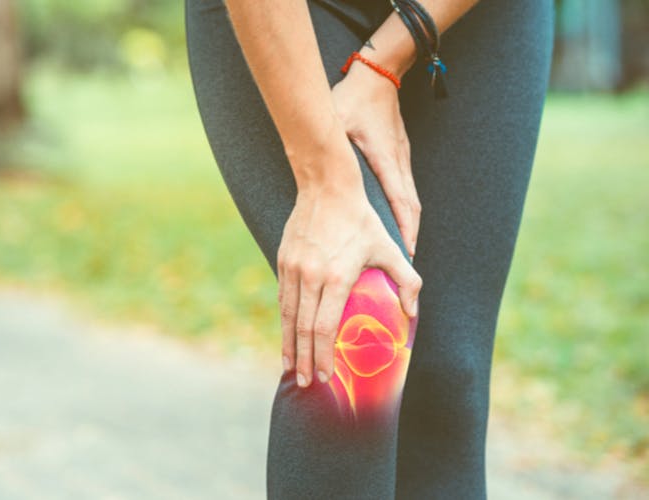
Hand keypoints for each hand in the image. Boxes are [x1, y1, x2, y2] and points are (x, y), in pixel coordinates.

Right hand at [277, 157, 421, 387]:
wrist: (326, 186)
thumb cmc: (361, 219)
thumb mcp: (389, 247)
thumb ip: (406, 280)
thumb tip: (413, 313)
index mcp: (335, 277)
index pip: (323, 327)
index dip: (322, 355)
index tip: (325, 375)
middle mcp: (310, 275)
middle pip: (302, 328)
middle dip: (303, 360)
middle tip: (305, 383)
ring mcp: (293, 268)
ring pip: (287, 315)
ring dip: (288, 344)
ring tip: (290, 367)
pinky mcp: (283, 260)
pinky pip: (282, 298)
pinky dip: (283, 321)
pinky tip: (286, 335)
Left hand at [331, 58, 420, 258]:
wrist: (378, 75)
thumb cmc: (354, 98)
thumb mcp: (338, 121)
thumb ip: (329, 142)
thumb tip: (311, 158)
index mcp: (385, 158)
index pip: (400, 201)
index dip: (405, 228)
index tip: (407, 252)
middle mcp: (398, 162)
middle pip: (411, 207)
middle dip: (409, 235)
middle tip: (406, 262)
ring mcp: (402, 159)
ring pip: (410, 200)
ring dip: (408, 225)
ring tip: (403, 252)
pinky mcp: (399, 156)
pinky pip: (405, 190)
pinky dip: (404, 211)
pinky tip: (396, 224)